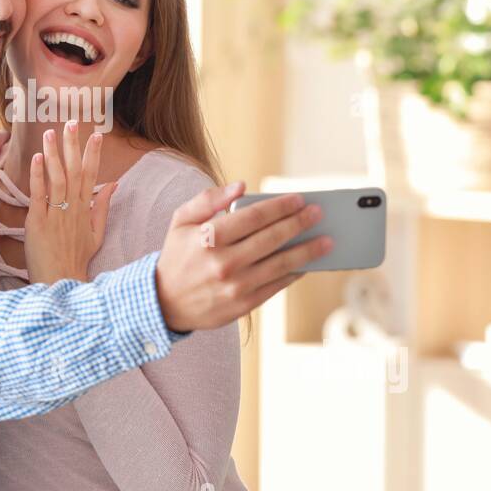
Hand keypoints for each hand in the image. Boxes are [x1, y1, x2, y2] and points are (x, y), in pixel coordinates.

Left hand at [24, 120, 116, 283]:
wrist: (61, 281)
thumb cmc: (77, 258)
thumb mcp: (96, 232)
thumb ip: (103, 206)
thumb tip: (114, 184)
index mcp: (85, 209)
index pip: (90, 175)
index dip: (92, 153)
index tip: (96, 133)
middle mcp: (72, 208)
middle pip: (74, 171)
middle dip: (73, 145)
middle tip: (72, 122)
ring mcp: (55, 214)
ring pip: (57, 178)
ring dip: (54, 154)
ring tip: (50, 133)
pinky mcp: (38, 222)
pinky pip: (39, 195)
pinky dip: (38, 176)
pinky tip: (38, 158)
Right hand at [154, 182, 332, 331]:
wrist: (164, 303)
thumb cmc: (178, 256)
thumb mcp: (181, 221)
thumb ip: (208, 199)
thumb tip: (240, 186)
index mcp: (208, 237)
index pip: (253, 217)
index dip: (279, 206)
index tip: (299, 199)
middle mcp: (223, 262)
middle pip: (271, 238)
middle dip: (299, 224)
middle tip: (318, 213)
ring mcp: (235, 286)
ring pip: (280, 264)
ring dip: (307, 251)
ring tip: (327, 240)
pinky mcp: (242, 305)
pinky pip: (275, 286)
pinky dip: (294, 274)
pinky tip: (307, 264)